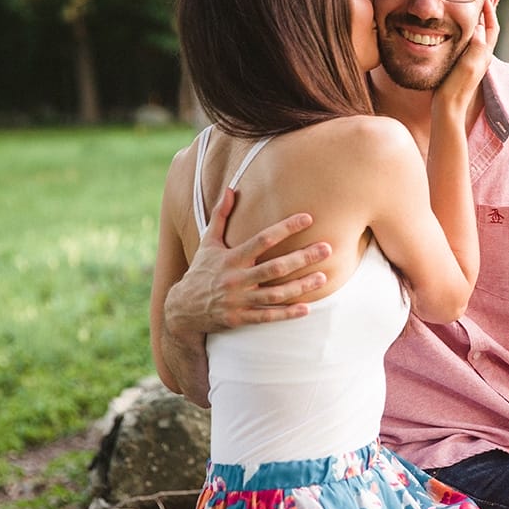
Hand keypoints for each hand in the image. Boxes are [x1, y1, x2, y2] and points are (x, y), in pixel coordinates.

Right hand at [163, 187, 331, 335]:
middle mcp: (236, 279)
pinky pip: (267, 317)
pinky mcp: (240, 319)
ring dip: (300, 287)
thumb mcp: (207, 243)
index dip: (285, 228)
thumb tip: (230, 189)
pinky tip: (307, 308)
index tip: (308, 218)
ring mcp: (238, 300)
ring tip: (323, 277)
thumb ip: (220, 216)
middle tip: (327, 248)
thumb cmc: (201, 271)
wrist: (182, 309)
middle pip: (274, 268)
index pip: (262, 239)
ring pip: (275, 295)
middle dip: (302, 258)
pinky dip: (287, 314)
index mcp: (230, 258)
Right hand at [436, 0, 498, 108]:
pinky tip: (453, 29)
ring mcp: (472, 62)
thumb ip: (475, 46)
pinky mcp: (462, 66)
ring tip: (466, 8)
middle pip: (487, 29)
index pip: (492, 27)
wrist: (448, 109)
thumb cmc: (457, 88)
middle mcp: (481, 57)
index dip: (490, 10)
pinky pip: (467, 43)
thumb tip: (479, 26)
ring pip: (477, 36)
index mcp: (484, 55)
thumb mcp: (467, 65)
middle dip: (485, 13)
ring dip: (474, 21)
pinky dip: (464, 31)